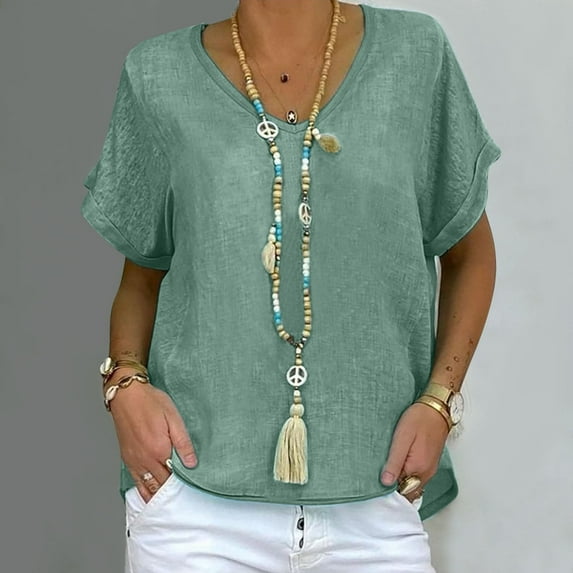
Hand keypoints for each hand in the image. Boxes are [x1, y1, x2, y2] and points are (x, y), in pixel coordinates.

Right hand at [106, 374, 197, 502]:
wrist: (126, 395)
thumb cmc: (151, 402)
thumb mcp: (173, 418)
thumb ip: (183, 443)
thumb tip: (192, 464)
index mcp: (159, 451)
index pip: (173, 477)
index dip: (182, 486)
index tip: (192, 493)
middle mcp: (145, 460)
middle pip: (160, 485)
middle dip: (171, 494)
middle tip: (183, 503)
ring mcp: (134, 461)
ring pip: (146, 487)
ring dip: (157, 496)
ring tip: (168, 506)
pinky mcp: (127, 458)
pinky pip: (135, 481)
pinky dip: (143, 491)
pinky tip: (149, 496)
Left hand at [380, 402, 449, 501]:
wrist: (436, 409)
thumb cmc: (419, 419)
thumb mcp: (402, 438)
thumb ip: (395, 461)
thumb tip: (386, 482)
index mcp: (418, 468)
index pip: (402, 492)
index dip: (389, 491)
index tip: (377, 486)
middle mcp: (426, 473)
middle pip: (408, 491)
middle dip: (395, 488)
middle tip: (379, 478)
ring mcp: (429, 469)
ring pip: (413, 484)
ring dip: (401, 481)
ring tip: (388, 470)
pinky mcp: (430, 463)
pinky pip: (418, 476)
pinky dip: (408, 475)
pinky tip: (399, 465)